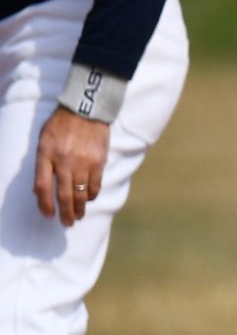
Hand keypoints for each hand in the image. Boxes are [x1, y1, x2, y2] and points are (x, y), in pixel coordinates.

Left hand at [32, 109, 108, 226]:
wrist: (85, 110)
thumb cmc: (60, 125)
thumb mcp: (43, 141)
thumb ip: (42, 164)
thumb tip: (40, 189)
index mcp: (46, 155)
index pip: (42, 187)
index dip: (44, 204)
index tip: (48, 215)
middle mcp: (64, 161)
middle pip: (63, 195)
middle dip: (65, 213)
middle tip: (67, 223)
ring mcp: (83, 163)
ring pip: (81, 193)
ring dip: (80, 208)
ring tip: (79, 216)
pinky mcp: (98, 162)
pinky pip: (95, 185)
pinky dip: (92, 195)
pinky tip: (89, 199)